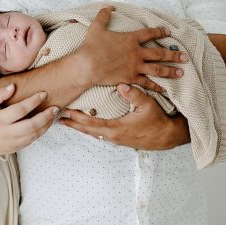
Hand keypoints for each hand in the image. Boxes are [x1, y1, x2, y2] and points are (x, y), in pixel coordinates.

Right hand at [0, 84, 56, 156]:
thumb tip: (13, 86)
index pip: (20, 110)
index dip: (33, 101)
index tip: (44, 94)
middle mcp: (6, 133)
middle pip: (31, 125)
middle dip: (45, 116)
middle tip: (55, 108)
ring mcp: (11, 143)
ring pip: (34, 135)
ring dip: (46, 125)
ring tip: (53, 115)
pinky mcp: (16, 148)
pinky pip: (32, 141)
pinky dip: (41, 132)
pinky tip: (46, 123)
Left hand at [58, 84, 191, 150]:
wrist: (166, 137)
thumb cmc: (157, 121)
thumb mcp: (148, 105)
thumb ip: (134, 94)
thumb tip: (121, 85)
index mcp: (116, 128)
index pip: (91, 123)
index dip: (77, 118)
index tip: (66, 112)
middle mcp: (113, 136)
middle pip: (87, 131)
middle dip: (73, 124)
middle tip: (59, 118)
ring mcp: (116, 139)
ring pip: (93, 134)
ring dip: (81, 127)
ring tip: (69, 121)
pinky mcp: (120, 139)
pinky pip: (100, 134)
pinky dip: (91, 129)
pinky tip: (88, 125)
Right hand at [79, 6, 187, 93]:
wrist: (88, 65)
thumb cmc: (91, 47)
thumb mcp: (96, 28)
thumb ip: (103, 16)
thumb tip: (108, 6)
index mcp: (130, 39)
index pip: (149, 34)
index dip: (160, 32)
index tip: (168, 33)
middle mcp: (136, 53)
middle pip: (159, 53)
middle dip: (173, 55)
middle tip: (185, 57)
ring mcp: (135, 66)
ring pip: (157, 69)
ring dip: (170, 70)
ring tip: (181, 72)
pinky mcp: (131, 78)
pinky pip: (146, 83)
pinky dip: (156, 86)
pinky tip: (165, 89)